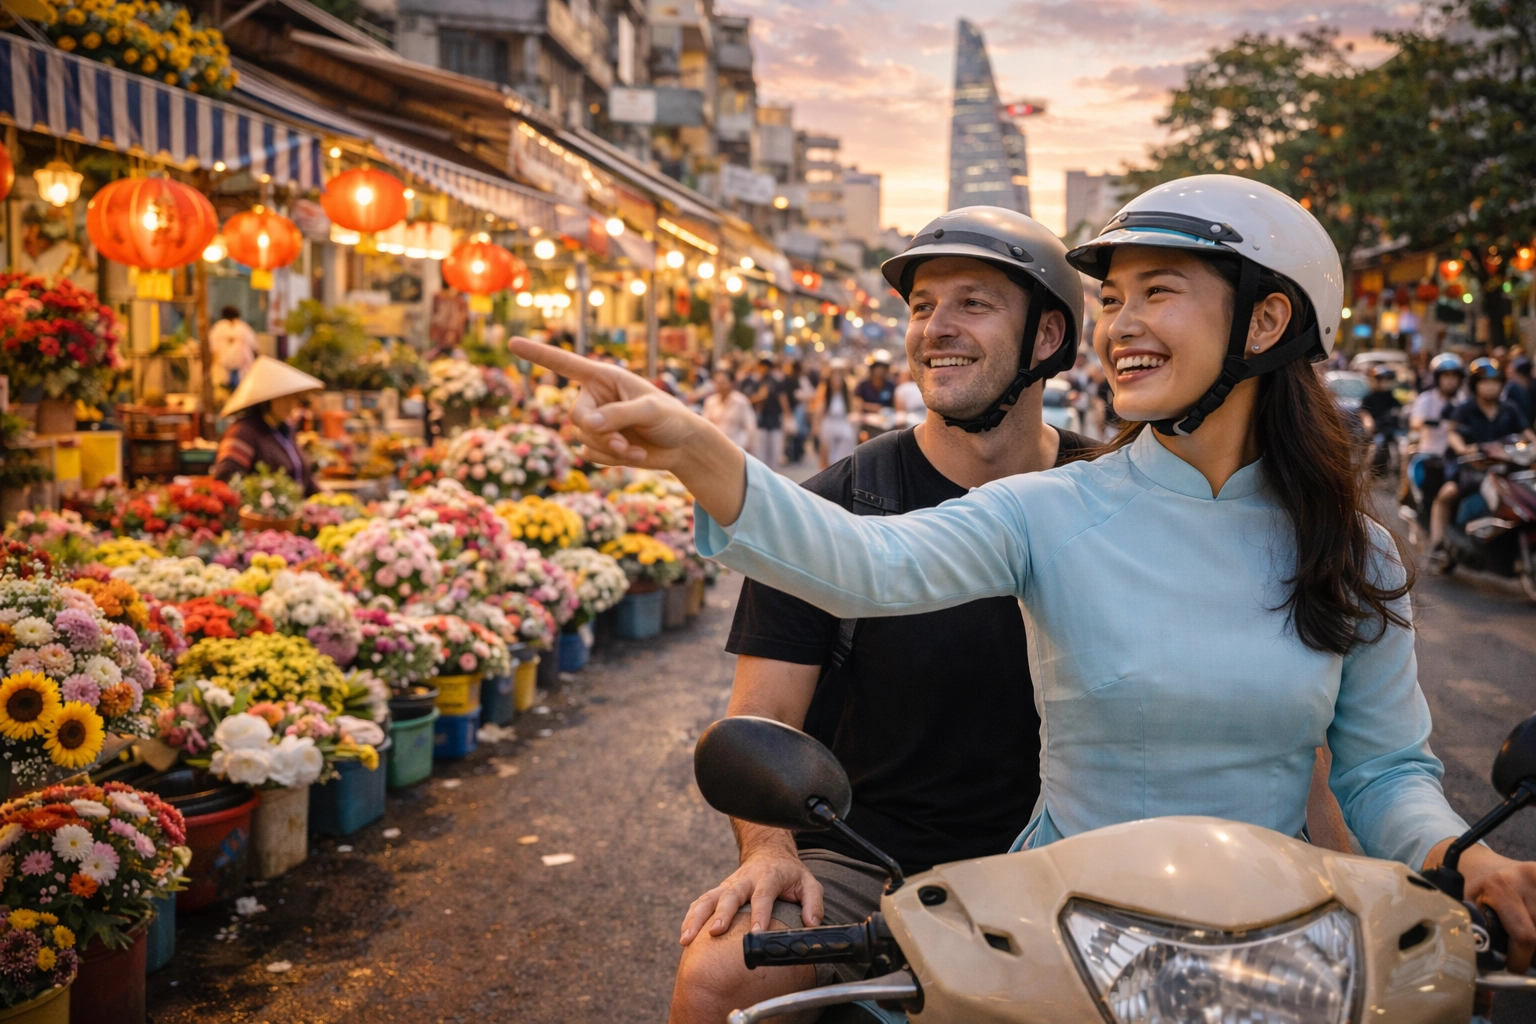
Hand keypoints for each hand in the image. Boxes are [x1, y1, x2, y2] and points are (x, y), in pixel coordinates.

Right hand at [509, 339, 747, 523]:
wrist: (682, 446)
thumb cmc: (671, 418)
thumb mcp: (651, 411)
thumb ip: (618, 415)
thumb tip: (586, 425)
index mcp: (604, 377)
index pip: (565, 364)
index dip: (538, 354)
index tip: (512, 342)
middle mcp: (595, 398)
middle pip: (575, 416)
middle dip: (598, 433)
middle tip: (624, 442)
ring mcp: (596, 423)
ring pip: (581, 438)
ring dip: (609, 449)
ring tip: (634, 448)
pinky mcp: (600, 445)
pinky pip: (590, 456)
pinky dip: (612, 460)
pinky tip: (635, 456)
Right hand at [678, 834, 823, 944]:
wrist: (769, 852)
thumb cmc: (789, 873)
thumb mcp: (809, 883)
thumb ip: (813, 902)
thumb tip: (811, 925)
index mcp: (768, 877)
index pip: (763, 896)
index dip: (760, 914)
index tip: (756, 934)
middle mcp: (745, 879)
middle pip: (731, 895)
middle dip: (722, 913)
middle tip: (715, 932)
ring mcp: (729, 884)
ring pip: (709, 898)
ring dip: (697, 917)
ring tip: (687, 938)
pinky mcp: (719, 890)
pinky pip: (701, 902)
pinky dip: (691, 917)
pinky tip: (684, 936)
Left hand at [1457, 844, 1535, 972]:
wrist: (1478, 863)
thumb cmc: (1470, 891)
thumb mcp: (1465, 908)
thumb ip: (1476, 935)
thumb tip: (1486, 974)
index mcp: (1501, 886)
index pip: (1526, 937)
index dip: (1520, 960)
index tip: (1512, 968)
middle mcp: (1526, 877)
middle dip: (1532, 954)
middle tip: (1519, 955)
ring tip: (1522, 939)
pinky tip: (1531, 926)